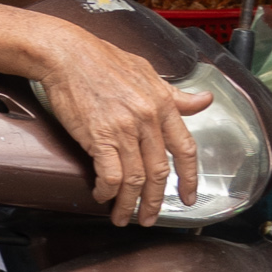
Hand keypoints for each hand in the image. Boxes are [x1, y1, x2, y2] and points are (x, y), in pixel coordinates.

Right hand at [28, 27, 211, 228]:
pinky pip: (110, 174)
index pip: (185, 149)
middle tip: (150, 218)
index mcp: (162, 104)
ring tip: (123, 217)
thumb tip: (204, 100)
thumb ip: (175, 94)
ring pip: (135, 179)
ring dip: (130, 204)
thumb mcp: (147, 72)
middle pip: (159, 172)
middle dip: (155, 201)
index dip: (189, 179)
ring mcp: (123, 129)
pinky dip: (107, 191)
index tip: (189, 198)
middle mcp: (147, 119)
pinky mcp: (98, 136)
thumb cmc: (101, 59)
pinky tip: (102, 196)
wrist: (66, 53)